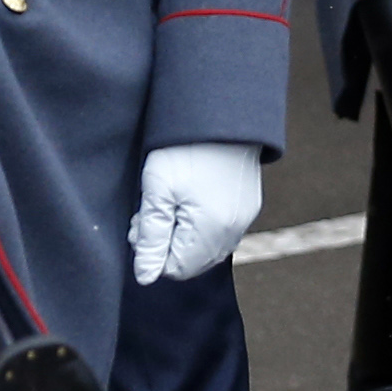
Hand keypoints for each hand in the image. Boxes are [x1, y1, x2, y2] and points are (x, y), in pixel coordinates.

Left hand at [129, 142, 263, 281]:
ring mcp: (244, 219)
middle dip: (168, 241)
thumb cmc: (184, 148)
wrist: (221, 113)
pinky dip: (202, 221)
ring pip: (206, 246)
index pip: (175, 269)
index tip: (143, 221)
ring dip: (184, 231)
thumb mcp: (157, 190)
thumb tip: (144, 277)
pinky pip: (221, 230)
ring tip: (172, 199)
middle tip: (153, 208)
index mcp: (210, 232)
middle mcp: (233, 231)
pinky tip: (191, 194)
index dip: (153, 248)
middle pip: (192, 260)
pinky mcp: (249, 205)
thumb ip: (151, 238)